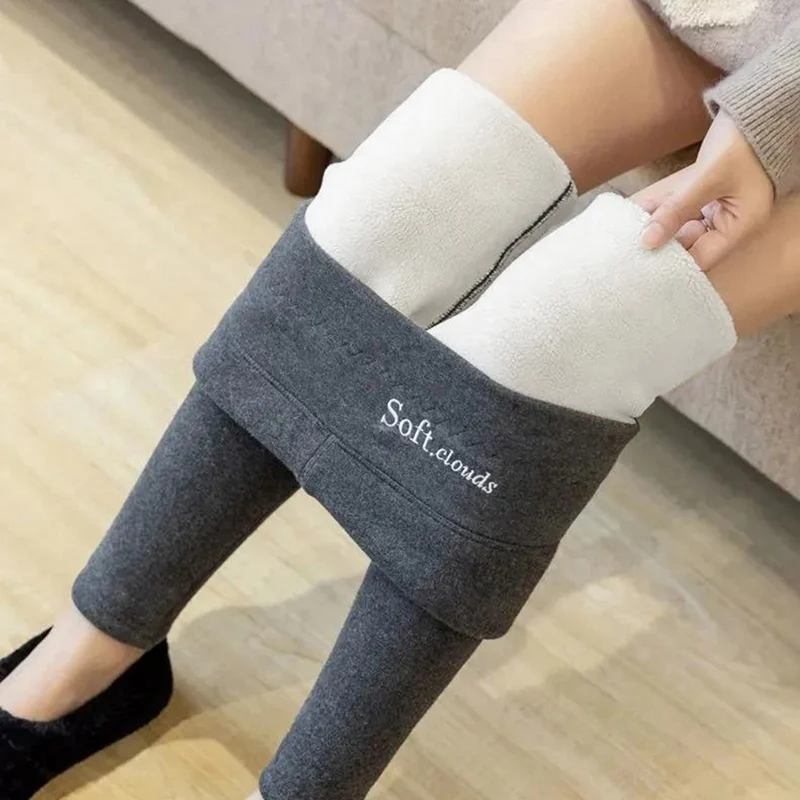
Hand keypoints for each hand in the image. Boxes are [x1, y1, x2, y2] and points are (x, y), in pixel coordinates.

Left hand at [633, 112, 773, 270]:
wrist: (757, 108)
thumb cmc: (742, 144)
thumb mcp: (707, 179)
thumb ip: (677, 210)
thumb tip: (647, 241)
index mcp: (740, 227)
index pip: (701, 259)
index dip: (672, 264)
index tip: (643, 263)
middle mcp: (730, 223)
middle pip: (689, 244)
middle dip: (660, 243)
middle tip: (629, 247)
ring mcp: (718, 208)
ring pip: (681, 225)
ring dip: (657, 225)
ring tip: (628, 230)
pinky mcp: (708, 195)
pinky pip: (681, 208)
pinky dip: (662, 209)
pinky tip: (637, 211)